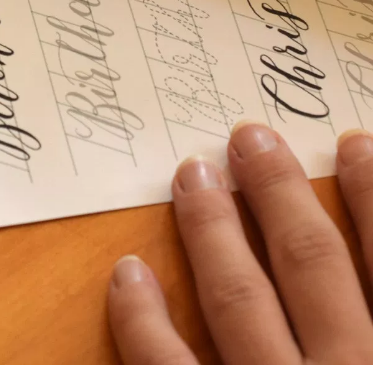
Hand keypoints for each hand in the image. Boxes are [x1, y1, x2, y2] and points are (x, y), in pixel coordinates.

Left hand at [108, 122, 372, 364]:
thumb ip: (369, 316)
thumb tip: (340, 266)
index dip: (369, 195)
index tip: (352, 143)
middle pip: (308, 261)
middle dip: (280, 190)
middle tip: (249, 135)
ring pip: (237, 296)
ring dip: (212, 228)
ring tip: (193, 172)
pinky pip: (165, 364)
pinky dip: (142, 317)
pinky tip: (128, 272)